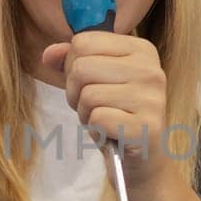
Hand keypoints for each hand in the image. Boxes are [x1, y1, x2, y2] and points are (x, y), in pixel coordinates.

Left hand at [39, 30, 176, 195]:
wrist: (141, 159)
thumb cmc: (116, 114)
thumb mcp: (93, 81)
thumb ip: (71, 61)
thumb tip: (48, 54)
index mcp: (141, 49)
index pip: (83, 42)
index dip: (72, 66)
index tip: (89, 84)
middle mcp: (151, 70)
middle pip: (82, 67)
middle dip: (75, 92)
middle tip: (93, 107)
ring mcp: (152, 99)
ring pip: (88, 94)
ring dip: (85, 113)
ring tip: (103, 121)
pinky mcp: (146, 127)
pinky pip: (98, 118)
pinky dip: (95, 130)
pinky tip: (110, 134)